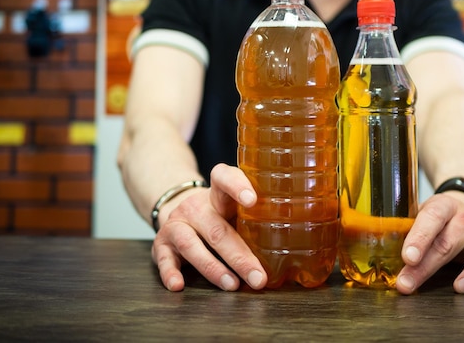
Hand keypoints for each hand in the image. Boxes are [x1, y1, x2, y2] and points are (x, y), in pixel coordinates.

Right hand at [151, 163, 267, 291]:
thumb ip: (256, 216)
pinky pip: (164, 259)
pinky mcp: (162, 244)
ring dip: (213, 268)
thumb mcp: (234, 208)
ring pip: (192, 245)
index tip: (253, 200)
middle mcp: (196, 207)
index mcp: (218, 194)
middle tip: (258, 276)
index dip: (237, 186)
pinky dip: (171, 273)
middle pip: (217, 229)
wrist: (177, 209)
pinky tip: (179, 285)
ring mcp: (177, 224)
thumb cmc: (218, 213)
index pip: (224, 178)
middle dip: (238, 255)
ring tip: (232, 285)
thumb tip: (302, 236)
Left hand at [396, 192, 463, 295]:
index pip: (430, 218)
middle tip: (408, 284)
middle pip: (450, 241)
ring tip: (460, 289)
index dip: (418, 238)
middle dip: (427, 265)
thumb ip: (403, 232)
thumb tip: (377, 255)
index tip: (407, 257)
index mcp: (443, 206)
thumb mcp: (418, 216)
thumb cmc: (438, 217)